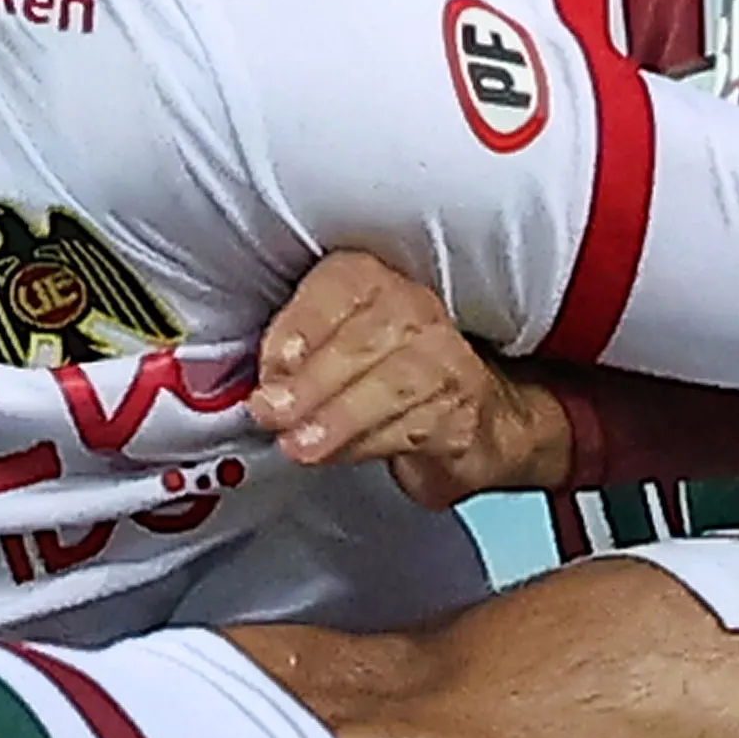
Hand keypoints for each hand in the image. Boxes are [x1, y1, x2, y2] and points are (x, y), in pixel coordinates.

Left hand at [254, 248, 576, 505]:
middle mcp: (413, 309)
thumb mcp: (329, 359)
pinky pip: (417, 425)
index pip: (338, 287)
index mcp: (371, 282)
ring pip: (392, 383)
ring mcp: (446, 358)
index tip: (269, 369)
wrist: (473, 423)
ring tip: (301, 444)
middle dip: (312, 381)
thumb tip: (265, 389)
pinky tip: (344, 455)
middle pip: (364, 338)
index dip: (299, 327)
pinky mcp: (463, 410)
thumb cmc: (386, 382)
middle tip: (273, 413)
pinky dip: (373, 443)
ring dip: (339, 417)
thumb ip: (294, 364)